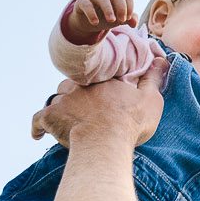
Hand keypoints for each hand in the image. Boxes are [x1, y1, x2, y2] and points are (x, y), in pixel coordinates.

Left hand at [32, 55, 167, 148]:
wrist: (105, 141)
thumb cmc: (130, 121)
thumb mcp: (150, 98)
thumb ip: (153, 78)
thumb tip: (161, 59)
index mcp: (101, 80)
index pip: (94, 75)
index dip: (96, 85)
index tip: (99, 94)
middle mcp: (79, 85)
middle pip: (72, 85)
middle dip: (75, 95)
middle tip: (82, 109)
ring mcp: (62, 101)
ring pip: (56, 100)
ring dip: (60, 108)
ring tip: (64, 120)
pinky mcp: (50, 118)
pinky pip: (38, 120)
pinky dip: (38, 127)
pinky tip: (38, 134)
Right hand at [60, 0, 136, 44]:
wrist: (86, 22)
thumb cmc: (104, 17)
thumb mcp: (117, 19)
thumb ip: (128, 20)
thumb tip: (134, 23)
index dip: (130, 7)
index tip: (128, 19)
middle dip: (121, 7)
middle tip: (122, 20)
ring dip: (108, 9)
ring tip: (111, 21)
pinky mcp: (81, 2)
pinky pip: (87, 5)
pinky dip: (92, 13)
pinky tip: (95, 22)